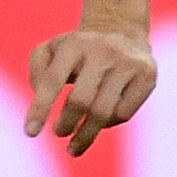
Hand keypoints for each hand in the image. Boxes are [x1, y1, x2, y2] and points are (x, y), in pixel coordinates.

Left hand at [27, 22, 157, 155]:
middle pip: (80, 100)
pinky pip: (124, 113)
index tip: (30, 133)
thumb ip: (37, 71)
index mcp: (74, 44)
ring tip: (73, 147)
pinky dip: (108, 124)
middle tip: (58, 132)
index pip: (53, 80)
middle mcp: (102, 51)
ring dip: (85, 135)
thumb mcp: (52, 50)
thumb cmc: (77, 50)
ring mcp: (127, 62)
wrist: (121, 30)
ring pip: (103, 112)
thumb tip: (41, 96)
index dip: (40, 108)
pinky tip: (100, 124)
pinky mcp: (146, 75)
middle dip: (66, 124)